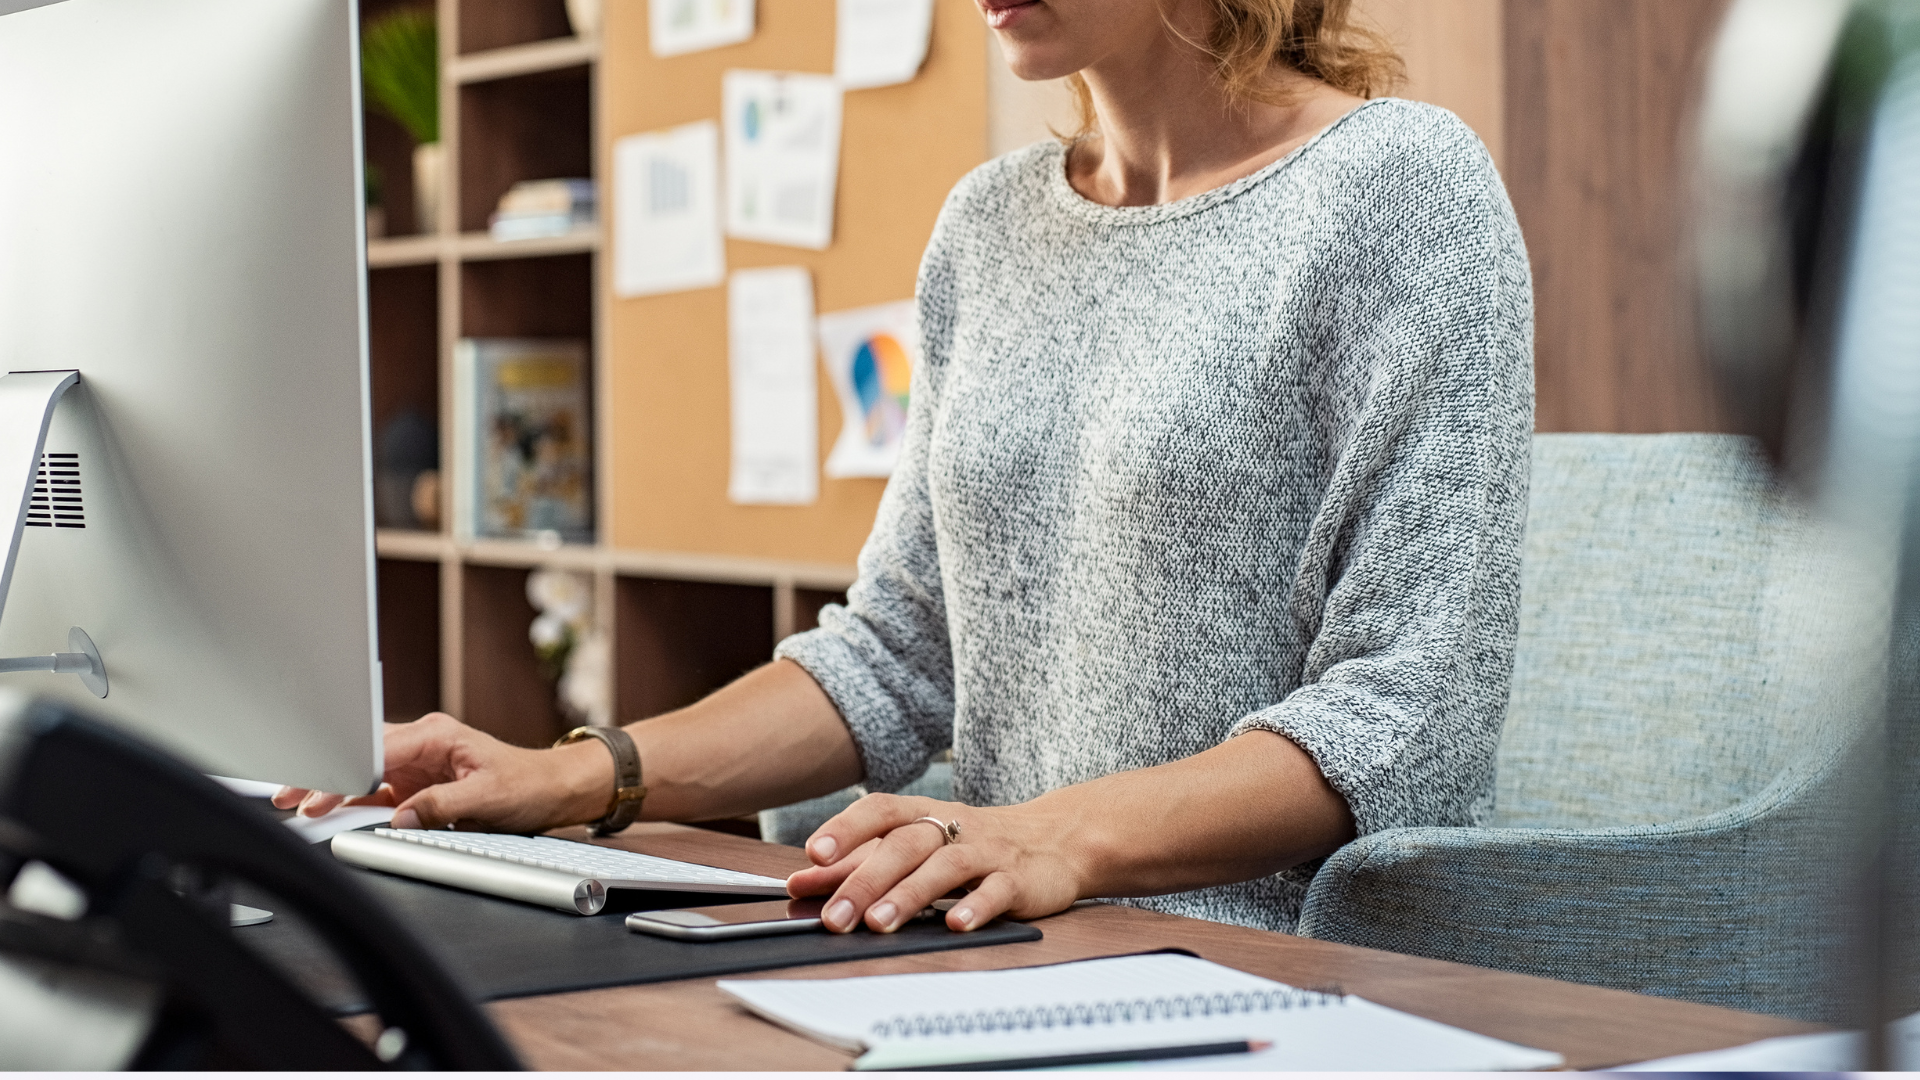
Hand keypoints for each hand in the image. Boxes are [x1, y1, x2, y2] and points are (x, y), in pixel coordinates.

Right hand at [270, 712, 613, 831]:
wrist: (554, 788)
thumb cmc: (528, 783)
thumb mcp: (488, 796)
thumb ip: (441, 807)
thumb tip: (400, 818)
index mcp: (436, 735)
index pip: (376, 750)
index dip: (343, 769)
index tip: (316, 787)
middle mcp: (422, 745)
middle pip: (361, 756)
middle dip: (324, 774)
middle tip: (287, 796)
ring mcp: (417, 765)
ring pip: (364, 773)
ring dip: (333, 789)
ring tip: (297, 805)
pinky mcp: (419, 785)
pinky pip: (378, 792)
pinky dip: (353, 802)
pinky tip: (330, 812)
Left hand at [785, 793, 1084, 933]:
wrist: (1059, 839)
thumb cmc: (975, 844)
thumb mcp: (918, 846)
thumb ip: (859, 863)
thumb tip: (800, 880)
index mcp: (927, 815)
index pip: (882, 810)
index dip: (846, 828)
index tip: (813, 854)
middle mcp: (955, 827)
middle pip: (907, 844)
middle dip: (867, 879)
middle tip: (837, 917)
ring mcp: (989, 852)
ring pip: (947, 866)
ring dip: (910, 894)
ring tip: (880, 923)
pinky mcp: (1021, 879)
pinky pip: (998, 890)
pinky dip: (977, 907)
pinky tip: (957, 925)